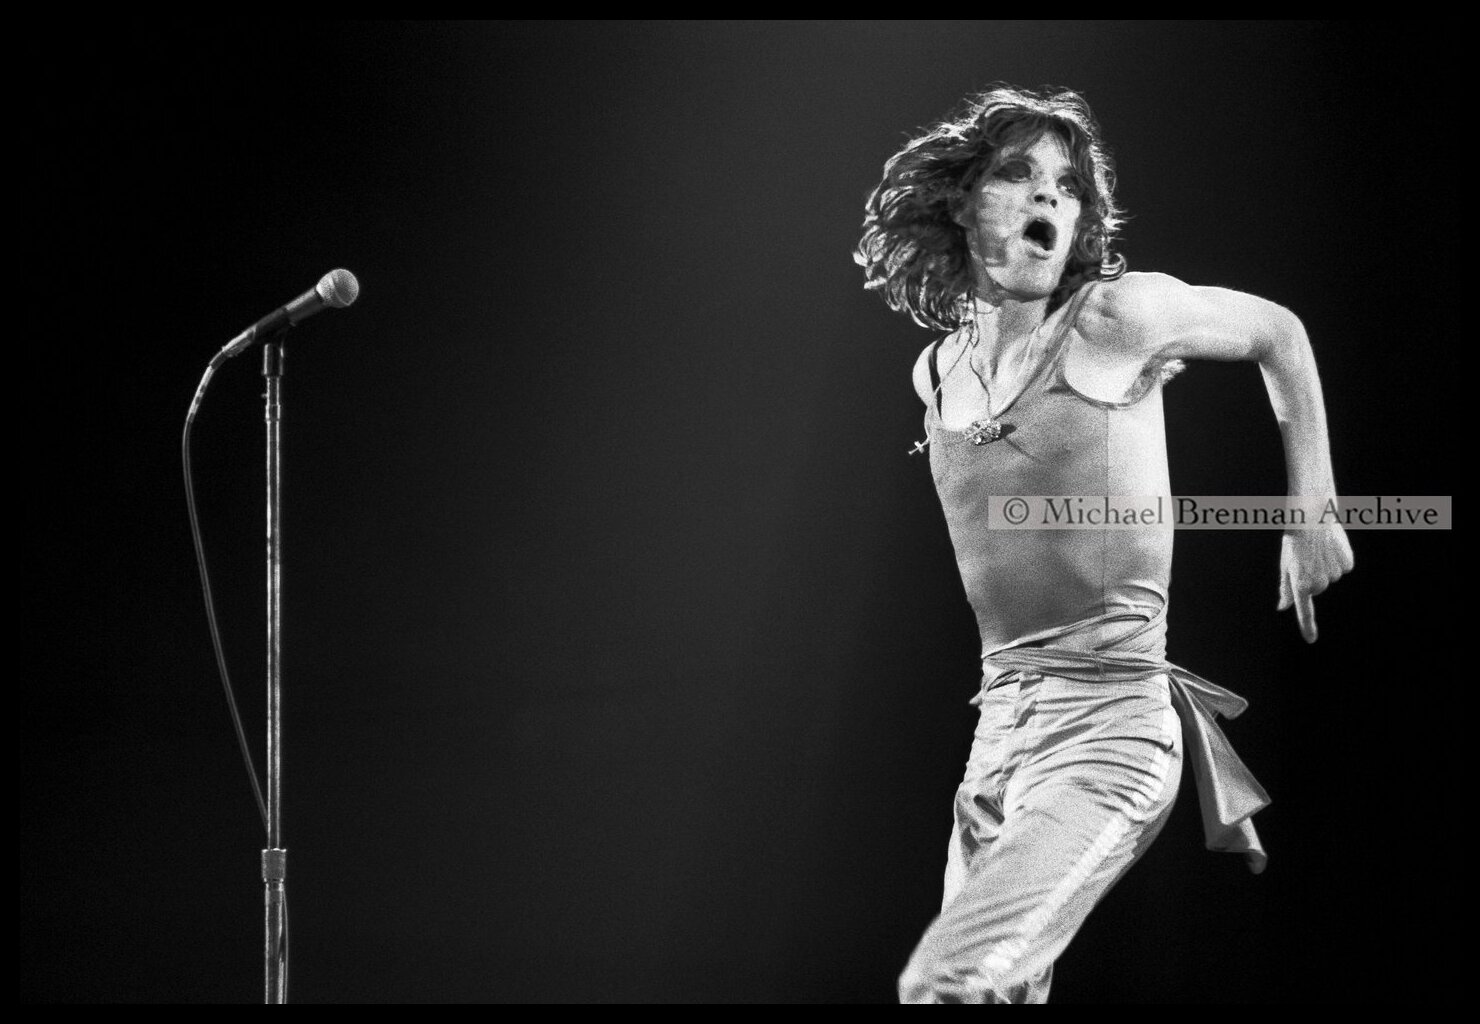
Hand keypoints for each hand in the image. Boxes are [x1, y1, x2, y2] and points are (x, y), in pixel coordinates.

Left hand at [1277, 524, 1353, 642]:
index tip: (1310, 640)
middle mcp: (1318, 583)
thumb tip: (1282, 607)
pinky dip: (1338, 559)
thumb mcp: (1286, 565)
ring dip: (1324, 566)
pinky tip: (1331, 547)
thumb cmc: (1295, 542)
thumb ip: (1285, 588)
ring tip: (1318, 550)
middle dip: (1311, 576)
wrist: (1312, 518)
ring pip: (1330, 577)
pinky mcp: (1347, 565)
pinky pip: (1342, 568)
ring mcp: (1334, 575)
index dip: (1306, 626)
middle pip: (1317, 588)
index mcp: (1299, 583)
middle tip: (1306, 558)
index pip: (1304, 610)